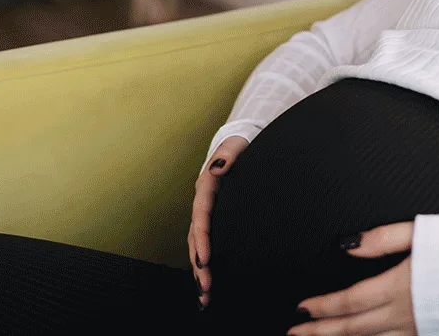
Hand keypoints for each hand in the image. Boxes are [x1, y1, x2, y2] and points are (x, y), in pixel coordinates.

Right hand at [188, 135, 248, 308]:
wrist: (242, 142)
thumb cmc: (240, 145)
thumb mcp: (234, 146)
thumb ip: (227, 156)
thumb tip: (218, 167)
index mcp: (206, 187)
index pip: (201, 216)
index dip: (201, 239)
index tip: (205, 259)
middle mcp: (203, 202)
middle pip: (196, 237)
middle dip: (199, 264)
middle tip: (206, 288)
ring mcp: (207, 212)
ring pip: (198, 245)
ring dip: (201, 270)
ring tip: (205, 296)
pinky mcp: (215, 219)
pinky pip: (207, 243)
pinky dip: (206, 263)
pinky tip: (209, 282)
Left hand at [289, 221, 416, 335]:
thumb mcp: (421, 232)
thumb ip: (385, 237)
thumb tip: (350, 244)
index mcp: (399, 286)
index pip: (350, 301)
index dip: (323, 306)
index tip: (302, 308)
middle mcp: (405, 313)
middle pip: (353, 327)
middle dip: (321, 330)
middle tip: (296, 332)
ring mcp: (416, 328)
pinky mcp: (428, 333)